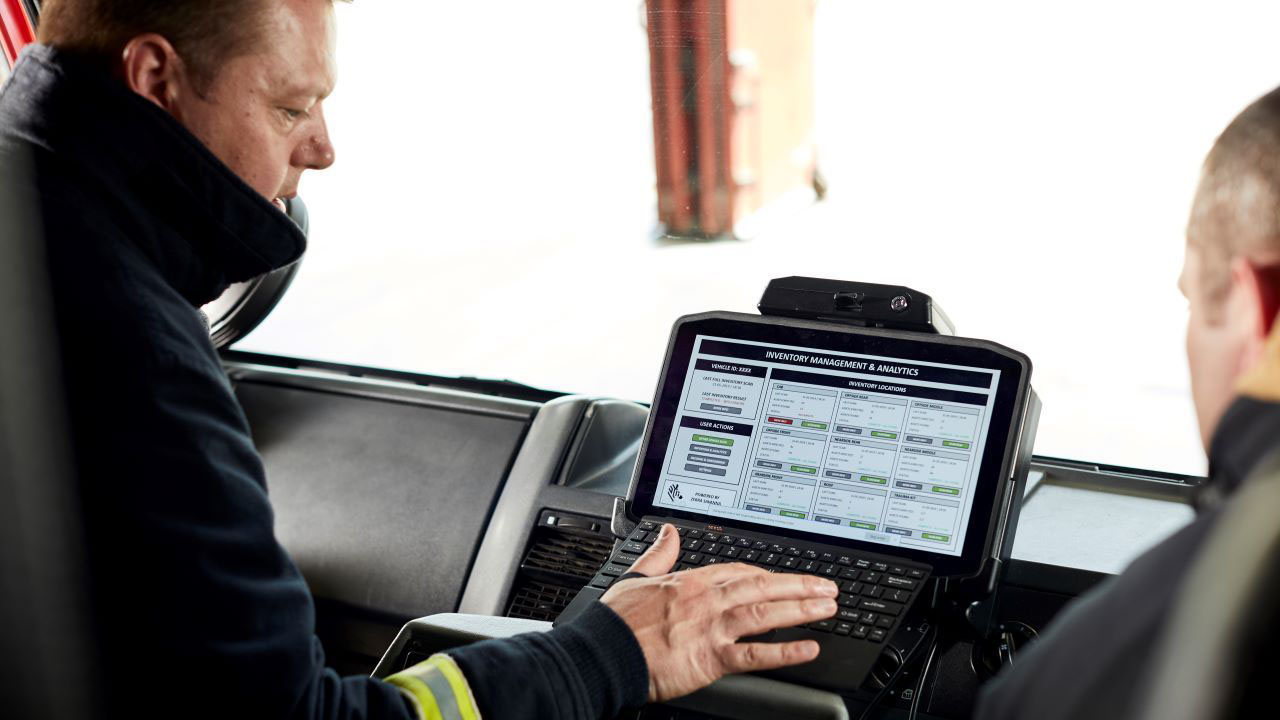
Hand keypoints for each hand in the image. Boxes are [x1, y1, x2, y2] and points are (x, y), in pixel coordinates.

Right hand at [600, 524, 839, 701]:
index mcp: (692, 581)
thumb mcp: (636, 576)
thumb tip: (669, 532)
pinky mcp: (711, 658)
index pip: (740, 571)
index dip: (768, 575)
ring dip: (802, 609)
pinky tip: (808, 648)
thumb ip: (659, 555)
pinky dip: (785, 651)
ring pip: (767, 612)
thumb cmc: (615, 622)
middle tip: (828, 588)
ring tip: (828, 608)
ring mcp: (712, 627)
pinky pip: (756, 654)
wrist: (603, 653)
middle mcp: (708, 600)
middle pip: (763, 586)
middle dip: (799, 586)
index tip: (785, 578)